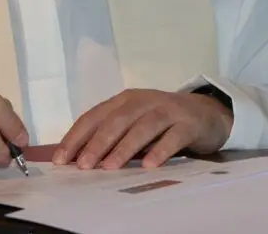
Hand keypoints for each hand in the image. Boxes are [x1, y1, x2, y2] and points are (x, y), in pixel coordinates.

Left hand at [53, 89, 232, 169]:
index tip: (61, 159)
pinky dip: (159, 151)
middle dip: (97, 142)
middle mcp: (143, 101)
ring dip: (124, 147)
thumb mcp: (134, 124)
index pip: (94, 116)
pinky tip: (148, 166)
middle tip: (83, 165)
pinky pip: (172, 137)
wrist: (206, 113)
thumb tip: (79, 159)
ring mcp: (167, 110)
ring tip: (109, 167)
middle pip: (117, 120)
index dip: (76, 136)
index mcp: (124, 100)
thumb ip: (112, 137)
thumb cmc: (162, 122)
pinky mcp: (188, 123)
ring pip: (143, 126)